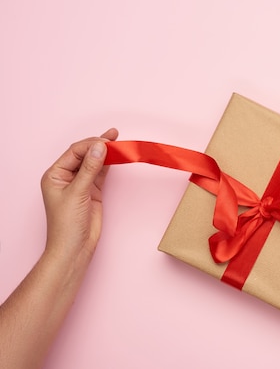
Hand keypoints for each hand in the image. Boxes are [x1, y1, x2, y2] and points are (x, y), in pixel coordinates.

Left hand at [40, 128, 118, 262]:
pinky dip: (109, 165)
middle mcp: (67, 176)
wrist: (75, 247)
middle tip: (115, 137)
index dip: (91, 145)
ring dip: (106, 153)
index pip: (75, 152)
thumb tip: (100, 148)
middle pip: (85, 154)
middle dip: (99, 145)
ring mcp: (81, 183)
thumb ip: (90, 169)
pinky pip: (101, 173)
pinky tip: (116, 156)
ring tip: (119, 142)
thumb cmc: (67, 224)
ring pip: (94, 162)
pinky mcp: (93, 191)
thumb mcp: (78, 193)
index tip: (107, 141)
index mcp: (55, 174)